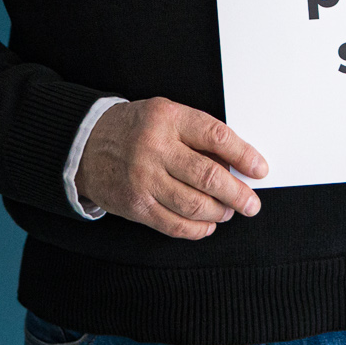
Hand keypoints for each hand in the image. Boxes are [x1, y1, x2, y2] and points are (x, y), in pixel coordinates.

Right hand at [77, 98, 268, 238]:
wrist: (85, 144)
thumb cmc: (135, 128)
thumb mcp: (166, 115)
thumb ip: (198, 135)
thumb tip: (237, 164)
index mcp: (168, 118)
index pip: (216, 136)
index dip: (244, 155)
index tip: (260, 169)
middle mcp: (156, 148)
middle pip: (209, 176)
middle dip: (238, 193)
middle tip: (251, 203)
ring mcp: (144, 179)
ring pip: (194, 204)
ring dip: (219, 212)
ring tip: (228, 211)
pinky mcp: (136, 205)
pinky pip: (174, 224)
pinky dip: (197, 229)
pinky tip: (208, 225)